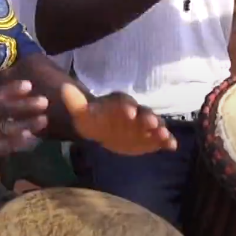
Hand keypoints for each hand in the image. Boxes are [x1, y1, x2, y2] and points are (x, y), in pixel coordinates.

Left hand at [61, 84, 176, 154]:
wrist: (103, 129)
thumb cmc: (93, 119)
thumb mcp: (82, 112)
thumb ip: (75, 102)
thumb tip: (63, 88)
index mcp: (119, 104)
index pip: (124, 102)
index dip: (126, 106)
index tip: (128, 112)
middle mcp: (135, 112)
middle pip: (143, 113)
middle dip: (147, 117)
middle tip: (152, 123)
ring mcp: (144, 125)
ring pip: (155, 125)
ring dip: (160, 129)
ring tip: (164, 135)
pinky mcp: (150, 138)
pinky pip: (161, 138)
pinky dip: (167, 141)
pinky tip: (172, 146)